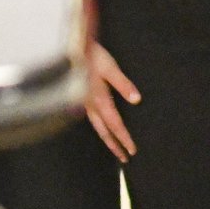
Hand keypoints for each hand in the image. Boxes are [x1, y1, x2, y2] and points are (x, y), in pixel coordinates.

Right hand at [85, 42, 140, 160]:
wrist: (72, 49)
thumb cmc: (93, 56)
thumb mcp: (111, 68)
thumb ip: (123, 84)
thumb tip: (137, 100)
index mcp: (99, 99)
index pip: (115, 124)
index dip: (124, 138)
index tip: (132, 150)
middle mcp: (90, 106)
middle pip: (105, 132)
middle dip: (115, 146)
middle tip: (125, 159)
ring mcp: (84, 104)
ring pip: (97, 128)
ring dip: (108, 140)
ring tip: (116, 151)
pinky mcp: (82, 100)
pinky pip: (92, 120)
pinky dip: (100, 130)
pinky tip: (103, 131)